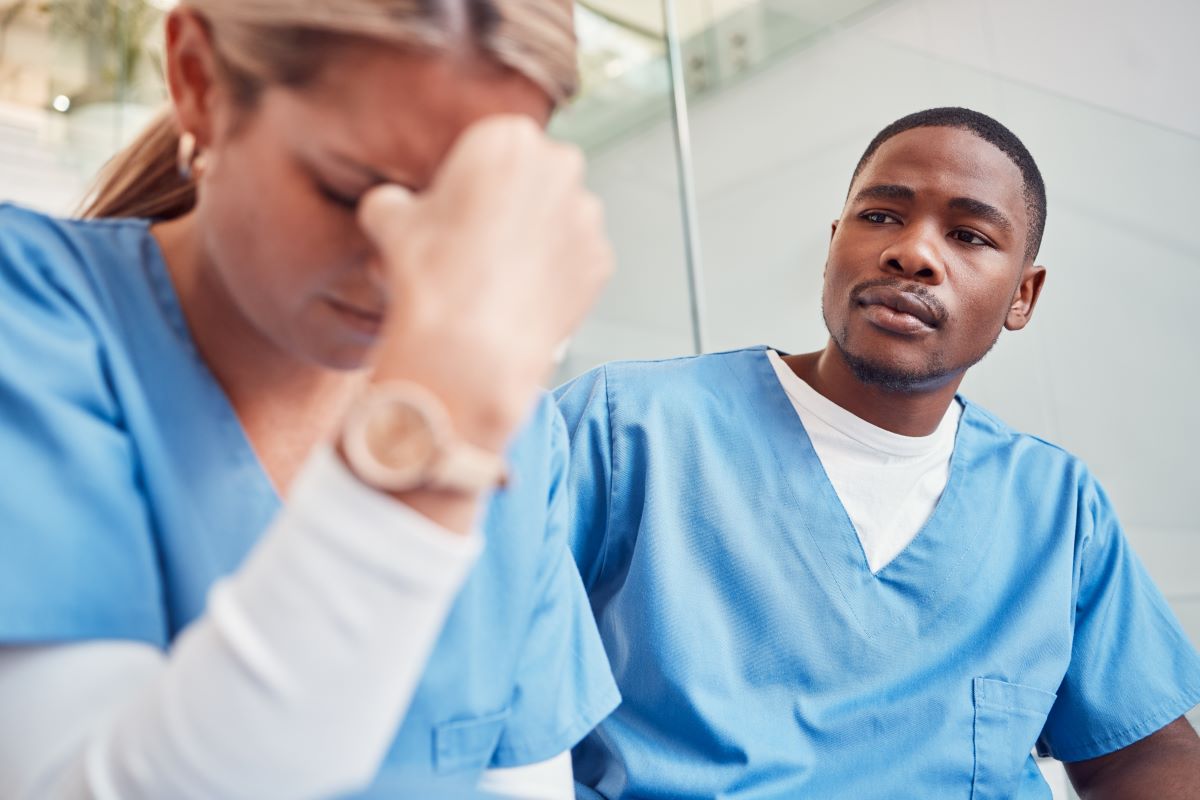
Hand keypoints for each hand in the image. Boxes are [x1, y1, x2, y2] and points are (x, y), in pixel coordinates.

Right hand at [358, 116, 611, 450]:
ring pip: (559, 216)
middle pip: (534, 176)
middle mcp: (559, 167)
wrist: (469, 347)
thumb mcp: (389, 220)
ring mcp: (587, 216)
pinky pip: (575, 259)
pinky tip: (522, 293)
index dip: (472, 178)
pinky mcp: (601, 260)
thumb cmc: (434, 280)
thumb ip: (395, 199)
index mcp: (509, 138)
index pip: (493, 144)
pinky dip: (555, 273)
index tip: (460, 203)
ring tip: (498, 273)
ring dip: (536, 236)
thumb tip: (393, 206)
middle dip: (512, 201)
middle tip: (479, 239)